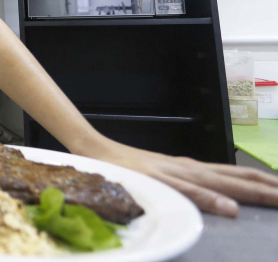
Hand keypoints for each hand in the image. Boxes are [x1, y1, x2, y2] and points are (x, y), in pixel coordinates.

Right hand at [95, 141, 277, 216]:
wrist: (97, 149)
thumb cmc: (129, 167)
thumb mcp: (165, 177)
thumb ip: (187, 187)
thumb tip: (213, 199)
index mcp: (195, 169)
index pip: (241, 176)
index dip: (267, 183)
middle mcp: (192, 168)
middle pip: (241, 179)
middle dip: (270, 189)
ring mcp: (177, 172)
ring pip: (224, 183)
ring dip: (254, 193)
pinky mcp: (160, 179)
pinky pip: (189, 191)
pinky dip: (211, 199)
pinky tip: (228, 207)